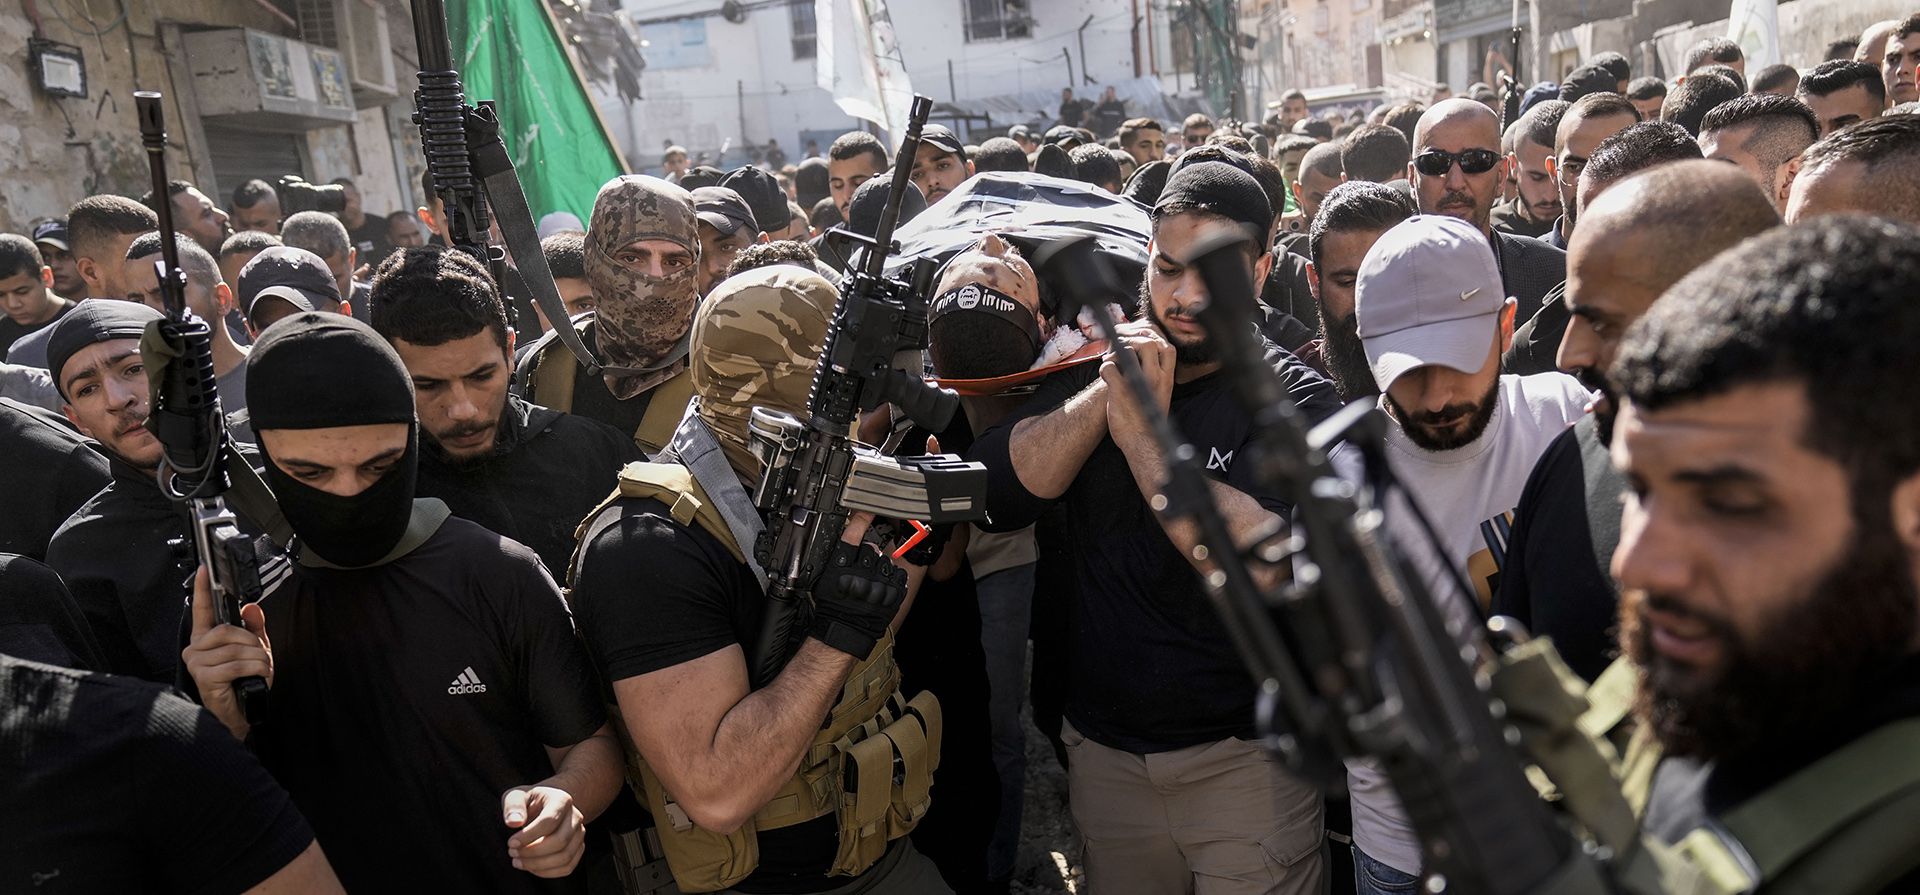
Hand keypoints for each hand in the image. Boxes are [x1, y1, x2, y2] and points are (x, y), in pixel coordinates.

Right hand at [181, 567, 271, 739]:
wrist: (241, 713)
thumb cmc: (243, 683)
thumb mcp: (254, 651)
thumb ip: (254, 628)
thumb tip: (251, 607)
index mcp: (206, 639)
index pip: (202, 609)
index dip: (203, 589)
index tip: (204, 570)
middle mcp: (196, 648)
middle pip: (228, 630)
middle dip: (252, 643)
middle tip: (259, 656)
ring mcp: (197, 663)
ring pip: (236, 647)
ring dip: (258, 658)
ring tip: (258, 669)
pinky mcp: (204, 676)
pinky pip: (237, 663)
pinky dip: (255, 668)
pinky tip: (255, 676)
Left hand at [503, 785, 586, 877]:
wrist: (543, 807)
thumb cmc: (527, 802)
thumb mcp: (515, 796)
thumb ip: (513, 806)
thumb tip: (514, 822)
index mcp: (562, 800)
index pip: (549, 821)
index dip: (529, 836)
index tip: (510, 843)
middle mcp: (575, 816)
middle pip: (560, 841)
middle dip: (533, 852)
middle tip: (512, 853)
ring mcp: (579, 834)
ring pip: (565, 857)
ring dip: (538, 865)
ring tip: (518, 862)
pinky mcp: (578, 848)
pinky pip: (567, 867)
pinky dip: (547, 872)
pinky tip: (530, 867)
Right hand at [808, 514, 907, 658]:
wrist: (844, 629)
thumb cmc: (833, 606)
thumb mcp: (826, 576)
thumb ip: (838, 556)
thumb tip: (850, 539)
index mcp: (841, 564)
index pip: (853, 533)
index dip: (861, 518)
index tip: (867, 509)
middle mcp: (861, 571)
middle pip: (871, 547)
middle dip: (868, 556)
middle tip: (861, 572)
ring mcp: (880, 581)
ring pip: (886, 561)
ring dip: (880, 568)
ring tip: (870, 584)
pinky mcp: (894, 591)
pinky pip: (898, 575)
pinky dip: (892, 579)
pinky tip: (882, 588)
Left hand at [1101, 320, 1174, 448]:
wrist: (1144, 445)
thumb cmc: (1150, 422)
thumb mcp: (1162, 397)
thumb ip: (1157, 379)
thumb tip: (1146, 364)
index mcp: (1167, 380)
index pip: (1167, 347)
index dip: (1153, 339)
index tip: (1139, 342)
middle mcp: (1156, 379)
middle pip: (1148, 342)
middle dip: (1132, 339)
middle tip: (1121, 346)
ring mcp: (1138, 384)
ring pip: (1128, 350)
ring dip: (1116, 351)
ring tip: (1112, 359)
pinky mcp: (1120, 392)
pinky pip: (1109, 367)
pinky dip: (1104, 367)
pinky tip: (1105, 374)